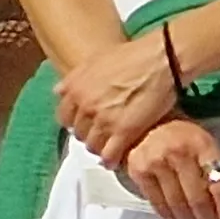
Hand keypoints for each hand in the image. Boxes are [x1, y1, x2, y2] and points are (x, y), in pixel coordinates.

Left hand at [57, 26, 184, 164]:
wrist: (158, 61)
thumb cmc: (130, 57)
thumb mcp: (92, 62)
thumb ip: (74, 80)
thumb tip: (61, 92)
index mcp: (73, 89)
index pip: (64, 118)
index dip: (75, 123)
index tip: (84, 125)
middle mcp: (84, 106)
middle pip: (79, 133)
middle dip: (88, 136)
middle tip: (99, 137)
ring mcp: (102, 120)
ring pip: (92, 145)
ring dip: (100, 148)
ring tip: (109, 149)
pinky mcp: (124, 131)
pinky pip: (109, 154)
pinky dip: (111, 160)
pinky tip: (116, 162)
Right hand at [118, 116, 219, 218]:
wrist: (148, 123)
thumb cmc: (184, 138)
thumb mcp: (206, 145)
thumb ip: (216, 172)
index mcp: (203, 145)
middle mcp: (178, 153)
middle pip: (198, 199)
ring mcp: (155, 162)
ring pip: (177, 204)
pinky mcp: (137, 171)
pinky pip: (156, 202)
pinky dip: (169, 216)